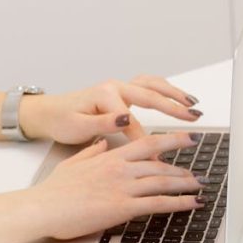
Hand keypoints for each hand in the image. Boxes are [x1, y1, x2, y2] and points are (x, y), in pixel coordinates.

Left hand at [18, 76, 201, 143]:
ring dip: (174, 93)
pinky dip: (165, 89)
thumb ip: (103, 123)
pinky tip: (177, 96)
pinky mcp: (122, 91)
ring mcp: (120, 87)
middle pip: (151, 95)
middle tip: (193, 118)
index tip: (158, 157)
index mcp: (105, 95)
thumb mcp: (78, 126)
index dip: (146, 141)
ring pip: (153, 85)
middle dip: (174, 107)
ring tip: (193, 104)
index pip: (133, 121)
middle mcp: (115, 87)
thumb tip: (125, 119)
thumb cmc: (62, 121)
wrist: (50, 112)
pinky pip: (149, 85)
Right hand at [30, 132, 205, 240]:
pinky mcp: (122, 207)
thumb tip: (103, 142)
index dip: (172, 140)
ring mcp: (123, 187)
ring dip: (186, 184)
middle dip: (184, 165)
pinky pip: (158, 203)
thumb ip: (92, 151)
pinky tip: (192, 203)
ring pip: (163, 181)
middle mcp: (120, 169)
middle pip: (160, 162)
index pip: (148, 143)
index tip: (188, 138)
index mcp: (110, 156)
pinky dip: (179, 202)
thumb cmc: (54, 190)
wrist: (43, 207)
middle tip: (200, 167)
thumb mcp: (74, 162)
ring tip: (201, 186)